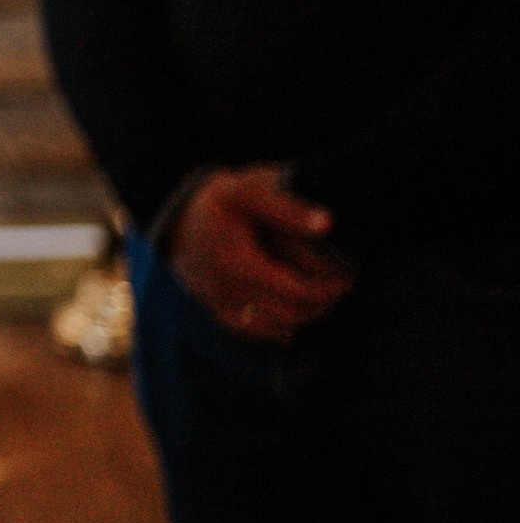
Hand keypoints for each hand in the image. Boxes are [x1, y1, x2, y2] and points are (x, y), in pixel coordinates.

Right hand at [168, 165, 354, 344]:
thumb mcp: (247, 192)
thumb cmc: (216, 200)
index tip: (349, 275)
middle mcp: (225, 289)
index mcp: (236, 262)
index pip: (296, 293)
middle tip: (341, 286)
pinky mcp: (214, 308)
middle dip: (322, 304)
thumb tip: (327, 224)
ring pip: (273, 327)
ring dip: (303, 316)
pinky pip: (251, 330)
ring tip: (321, 296)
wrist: (173, 214)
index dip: (329, 289)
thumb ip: (286, 208)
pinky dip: (277, 328)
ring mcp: (218, 302)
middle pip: (289, 314)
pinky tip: (293, 318)